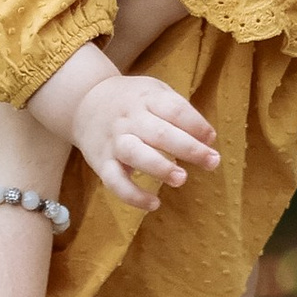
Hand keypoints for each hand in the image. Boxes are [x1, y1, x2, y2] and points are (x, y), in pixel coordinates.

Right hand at [70, 71, 220, 214]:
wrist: (84, 101)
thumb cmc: (131, 101)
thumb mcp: (154, 93)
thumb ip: (179, 111)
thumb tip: (207, 139)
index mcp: (146, 98)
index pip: (173, 109)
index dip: (195, 124)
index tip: (211, 138)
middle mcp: (129, 119)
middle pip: (159, 132)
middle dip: (189, 148)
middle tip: (212, 162)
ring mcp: (114, 141)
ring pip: (135, 154)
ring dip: (160, 168)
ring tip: (182, 179)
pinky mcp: (102, 163)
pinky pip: (115, 182)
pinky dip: (133, 196)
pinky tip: (154, 204)